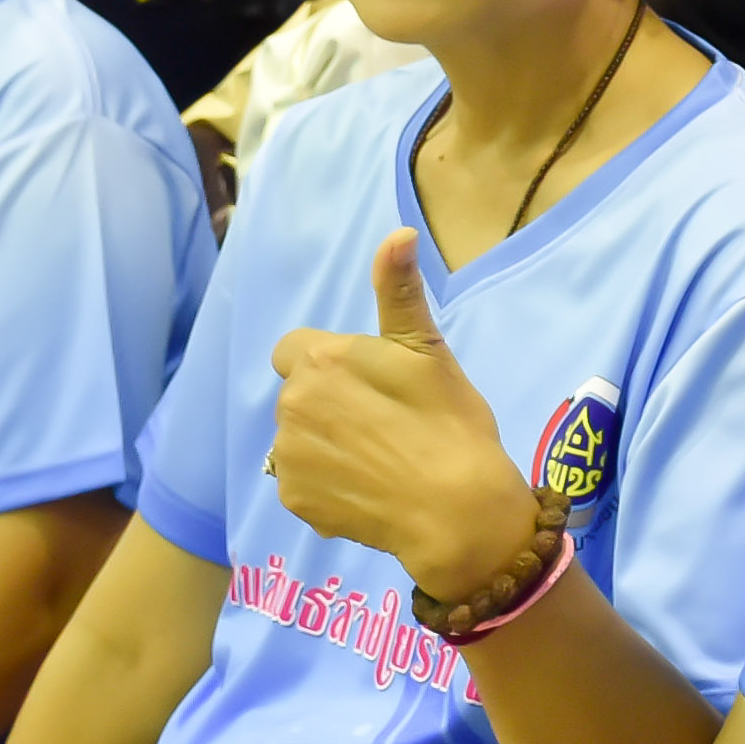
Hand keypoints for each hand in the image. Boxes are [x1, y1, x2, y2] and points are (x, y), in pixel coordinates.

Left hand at [266, 235, 534, 601]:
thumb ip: (400, 291)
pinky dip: (327, 484)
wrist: (456, 510)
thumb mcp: (428, 351)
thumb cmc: (448, 423)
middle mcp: (292, 406)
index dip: (333, 364)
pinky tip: (367, 489)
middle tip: (385, 422)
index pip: (296, 349)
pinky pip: (304, 481)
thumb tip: (400, 233)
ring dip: (326, 442)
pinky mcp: (295, 499)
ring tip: (378, 458)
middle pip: (301, 394)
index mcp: (320, 362)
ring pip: (300, 438)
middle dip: (331, 402)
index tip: (371, 383)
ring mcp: (289, 457)